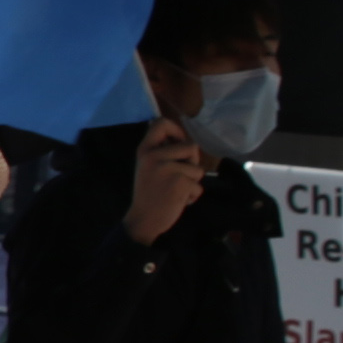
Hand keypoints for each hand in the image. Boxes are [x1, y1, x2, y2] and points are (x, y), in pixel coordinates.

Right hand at [125, 116, 210, 243]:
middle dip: (192, 161)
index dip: (177, 131)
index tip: (177, 144)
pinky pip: (199, 186)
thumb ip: (161, 151)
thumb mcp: (147, 166)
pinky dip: (193, 195)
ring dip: (192, 181)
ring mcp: (168, 169)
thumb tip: (180, 136)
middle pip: (191, 146)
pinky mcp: (181, 183)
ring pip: (198, 169)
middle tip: (179, 175)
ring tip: (177, 189)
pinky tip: (179, 200)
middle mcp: (155, 156)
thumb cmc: (148, 192)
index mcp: (145, 150)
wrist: (143, 219)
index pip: (161, 123)